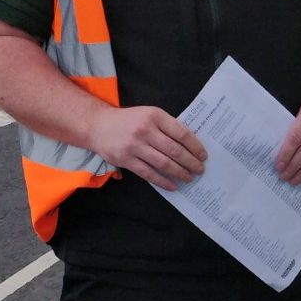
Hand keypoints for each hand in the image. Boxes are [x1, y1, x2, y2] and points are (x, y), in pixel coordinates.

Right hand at [87, 105, 205, 190]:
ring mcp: (134, 146)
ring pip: (163, 163)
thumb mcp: (149, 115)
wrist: (98, 125)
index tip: (203, 155)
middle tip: (200, 169)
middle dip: (190, 162)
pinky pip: (149, 173)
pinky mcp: (125, 160)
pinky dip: (163, 181)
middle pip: (174, 150)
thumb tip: (191, 144)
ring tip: (189, 177)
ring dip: (180, 173)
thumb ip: (167, 126)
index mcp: (155, 116)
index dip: (195, 146)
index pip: (181, 133)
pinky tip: (173, 185)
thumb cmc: (129, 120)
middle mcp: (145, 130)